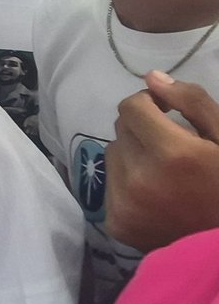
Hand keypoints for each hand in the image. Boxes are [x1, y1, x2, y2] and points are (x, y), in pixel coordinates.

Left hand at [105, 70, 218, 251]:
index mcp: (172, 153)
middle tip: (172, 149)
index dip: (149, 104)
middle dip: (143, 131)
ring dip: (133, 157)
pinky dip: (128, 186)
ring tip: (165, 175)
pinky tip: (156, 198)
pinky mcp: (117, 225)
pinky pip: (110, 187)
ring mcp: (125, 204)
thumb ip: (193, 103)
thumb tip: (152, 78)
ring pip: (113, 156)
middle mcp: (140, 178)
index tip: (166, 113)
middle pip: (121, 131)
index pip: (131, 108)